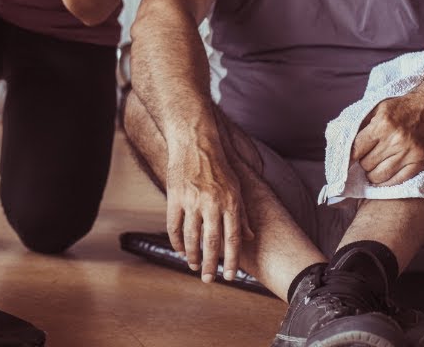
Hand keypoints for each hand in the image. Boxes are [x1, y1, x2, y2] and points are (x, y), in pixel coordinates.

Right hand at [164, 144, 252, 283]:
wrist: (195, 143)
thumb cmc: (219, 166)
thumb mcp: (237, 188)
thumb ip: (243, 214)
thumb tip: (250, 237)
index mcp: (230, 203)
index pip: (233, 239)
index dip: (232, 261)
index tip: (230, 276)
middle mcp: (212, 204)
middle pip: (211, 243)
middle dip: (210, 265)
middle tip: (208, 280)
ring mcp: (191, 201)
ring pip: (191, 237)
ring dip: (192, 255)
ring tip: (193, 266)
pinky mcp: (175, 197)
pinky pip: (174, 225)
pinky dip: (176, 241)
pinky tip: (180, 249)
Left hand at [351, 93, 423, 185]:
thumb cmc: (403, 107)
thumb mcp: (378, 108)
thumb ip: (361, 125)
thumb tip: (344, 144)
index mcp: (383, 124)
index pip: (356, 150)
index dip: (348, 157)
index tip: (346, 161)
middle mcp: (396, 140)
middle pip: (367, 164)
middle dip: (363, 163)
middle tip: (366, 158)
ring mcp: (410, 152)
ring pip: (380, 175)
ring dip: (373, 174)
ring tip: (374, 167)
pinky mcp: (422, 162)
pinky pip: (398, 180)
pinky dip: (387, 181)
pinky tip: (384, 176)